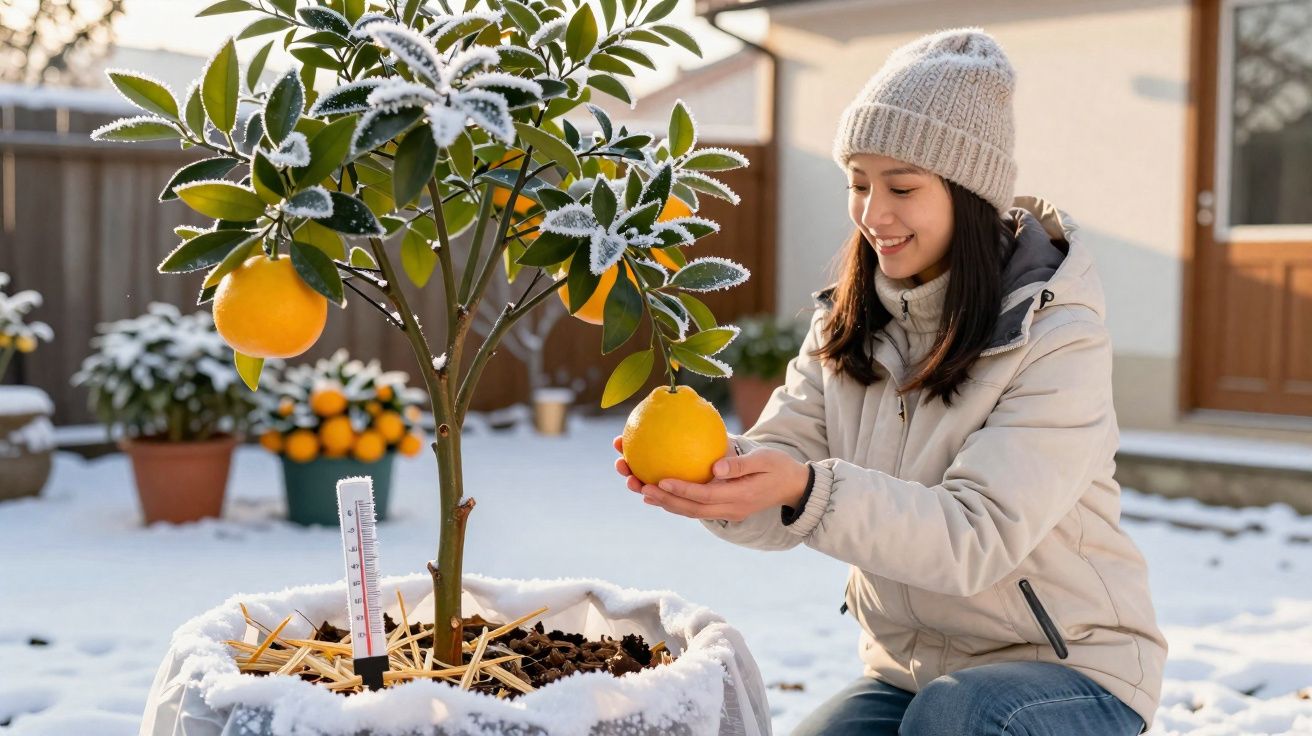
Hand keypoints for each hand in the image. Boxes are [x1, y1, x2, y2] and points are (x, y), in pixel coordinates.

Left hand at [614, 436, 809, 522]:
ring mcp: (725, 512)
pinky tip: (656, 490)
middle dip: (662, 499)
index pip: (703, 496)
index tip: (658, 480)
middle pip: (689, 508)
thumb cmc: (779, 467)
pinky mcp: (722, 508)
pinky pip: (694, 507)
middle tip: (637, 485)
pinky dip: (674, 500)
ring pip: (688, 511)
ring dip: (663, 501)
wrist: (794, 487)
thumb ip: (740, 465)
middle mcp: (729, 510)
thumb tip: (714, 467)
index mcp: (739, 498)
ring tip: (638, 488)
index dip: (680, 490)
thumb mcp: (765, 460)